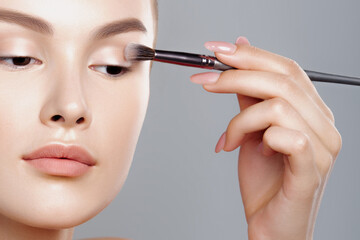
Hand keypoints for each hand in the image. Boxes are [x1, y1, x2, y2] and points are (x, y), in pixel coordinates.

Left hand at [190, 37, 341, 239]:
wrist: (271, 226)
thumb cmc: (264, 182)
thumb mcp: (250, 130)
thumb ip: (248, 95)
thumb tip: (240, 53)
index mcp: (311, 111)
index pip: (287, 68)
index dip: (251, 54)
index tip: (217, 51)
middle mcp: (323, 124)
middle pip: (283, 80)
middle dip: (236, 75)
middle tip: (204, 80)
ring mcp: (322, 148)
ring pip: (278, 105)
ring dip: (240, 118)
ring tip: (228, 139)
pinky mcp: (312, 171)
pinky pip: (289, 137)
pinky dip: (257, 138)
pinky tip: (252, 152)